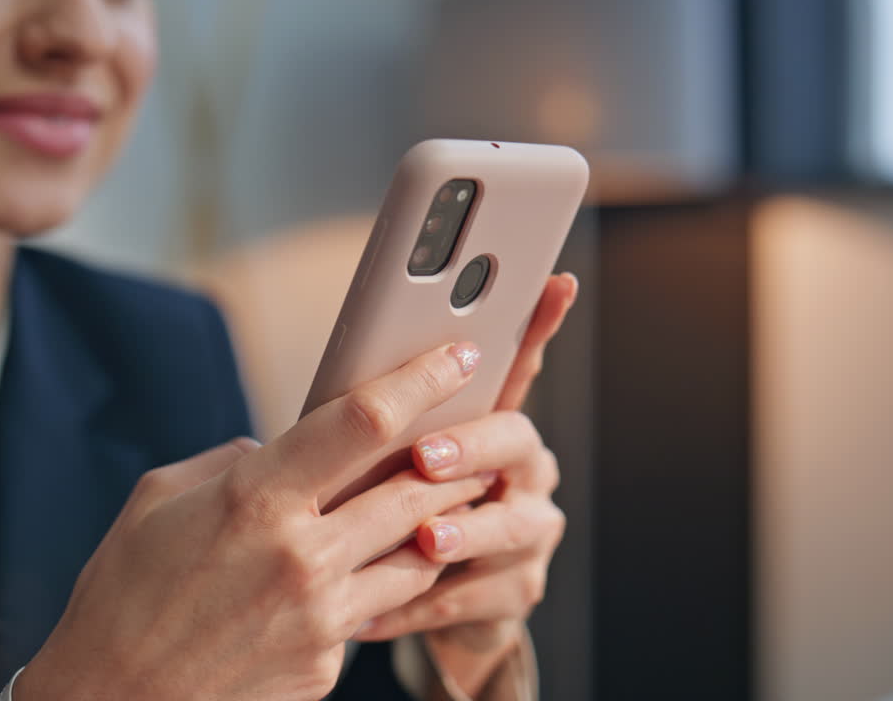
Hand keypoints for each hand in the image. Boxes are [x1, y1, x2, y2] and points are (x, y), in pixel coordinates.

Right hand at [14, 342, 498, 700]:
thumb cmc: (124, 597)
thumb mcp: (159, 501)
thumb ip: (233, 463)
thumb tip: (280, 449)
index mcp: (254, 499)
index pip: (363, 422)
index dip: (421, 380)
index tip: (459, 357)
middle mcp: (300, 556)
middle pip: (415, 489)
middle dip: (459, 460)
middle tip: (478, 439)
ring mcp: (321, 617)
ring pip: (418, 554)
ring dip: (439, 523)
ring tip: (445, 501)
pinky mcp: (327, 664)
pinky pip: (376, 608)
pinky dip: (381, 582)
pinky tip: (367, 571)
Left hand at [353, 273, 577, 695]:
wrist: (414, 606)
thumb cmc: (384, 514)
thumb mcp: (375, 462)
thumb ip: (375, 427)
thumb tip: (340, 384)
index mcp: (489, 424)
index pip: (518, 364)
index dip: (539, 324)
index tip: (552, 282)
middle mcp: (522, 471)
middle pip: (516, 441)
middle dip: (473, 446)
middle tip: (426, 457)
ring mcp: (529, 530)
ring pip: (511, 524)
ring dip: (462, 531)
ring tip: (421, 541)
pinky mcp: (516, 590)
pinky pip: (478, 595)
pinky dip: (424, 602)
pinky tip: (376, 609)